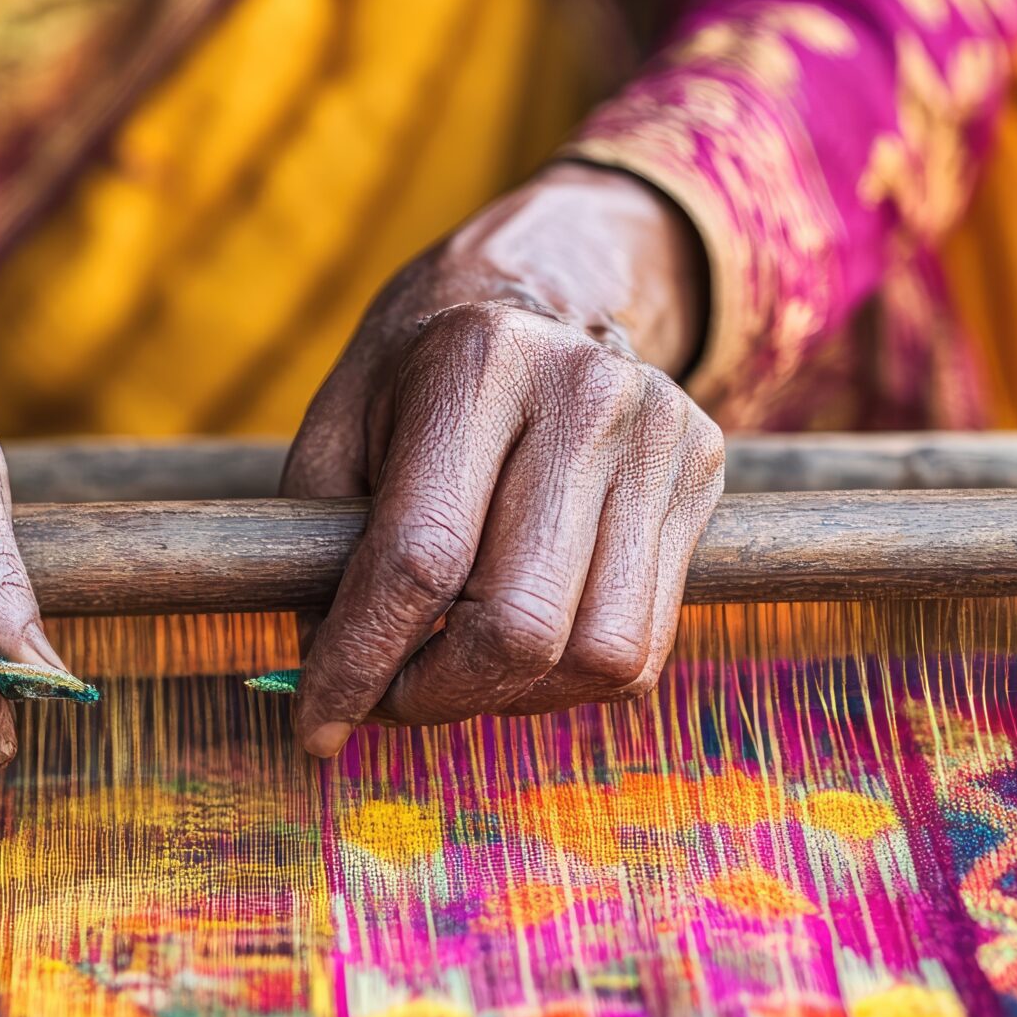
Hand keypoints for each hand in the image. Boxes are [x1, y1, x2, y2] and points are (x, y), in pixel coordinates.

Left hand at [281, 163, 724, 755]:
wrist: (545, 290)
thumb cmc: (415, 376)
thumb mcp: (339, 428)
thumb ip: (316, 547)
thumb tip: (323, 683)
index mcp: (474, 365)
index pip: (418, 560)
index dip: (360, 664)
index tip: (316, 726)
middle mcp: (583, 394)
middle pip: (517, 624)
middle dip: (436, 695)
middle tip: (389, 698)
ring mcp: (658, 435)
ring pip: (596, 654)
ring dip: (509, 697)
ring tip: (455, 671)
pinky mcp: (700, 474)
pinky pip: (644, 645)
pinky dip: (568, 680)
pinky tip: (522, 648)